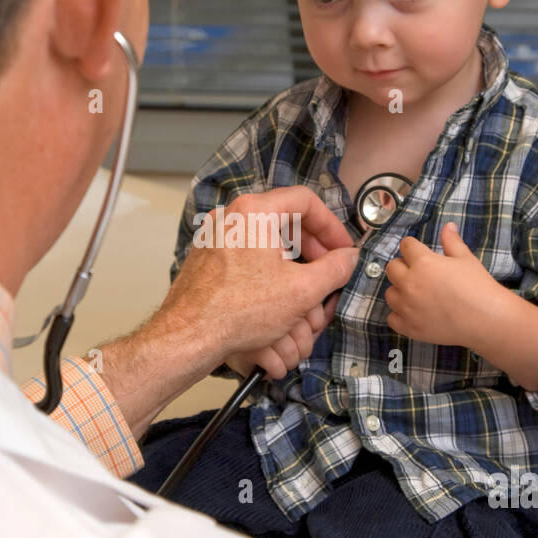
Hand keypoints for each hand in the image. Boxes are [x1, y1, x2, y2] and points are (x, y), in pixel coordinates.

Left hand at [164, 187, 358, 371]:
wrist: (189, 336)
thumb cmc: (236, 311)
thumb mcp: (302, 290)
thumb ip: (334, 269)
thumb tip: (348, 258)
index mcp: (254, 211)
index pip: (305, 201)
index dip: (332, 226)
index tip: (341, 248)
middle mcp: (231, 217)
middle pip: (285, 220)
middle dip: (313, 248)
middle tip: (328, 268)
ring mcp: (216, 237)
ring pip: (266, 240)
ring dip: (293, 262)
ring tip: (307, 287)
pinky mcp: (208, 259)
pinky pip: (247, 255)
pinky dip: (269, 270)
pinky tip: (279, 296)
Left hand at [384, 222, 502, 346]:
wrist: (485, 319)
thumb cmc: (477, 286)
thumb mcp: (465, 259)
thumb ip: (452, 242)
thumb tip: (448, 226)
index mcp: (423, 262)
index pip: (406, 246)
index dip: (412, 246)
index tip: (416, 250)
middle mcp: (409, 283)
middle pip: (392, 268)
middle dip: (402, 266)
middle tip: (416, 272)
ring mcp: (407, 307)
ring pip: (389, 293)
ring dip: (399, 290)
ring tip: (414, 292)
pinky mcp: (409, 327)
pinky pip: (392, 318)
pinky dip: (399, 315)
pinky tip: (412, 312)